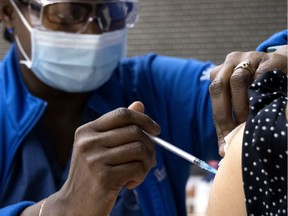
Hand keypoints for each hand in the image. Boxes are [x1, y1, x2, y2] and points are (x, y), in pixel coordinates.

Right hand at [53, 101, 159, 215]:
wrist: (74, 205)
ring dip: (147, 163)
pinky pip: (137, 168)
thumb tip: (139, 104)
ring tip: (140, 172)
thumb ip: (119, 126)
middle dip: (150, 146)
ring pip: (139, 150)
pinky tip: (130, 183)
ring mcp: (94, 159)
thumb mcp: (101, 147)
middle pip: (135, 131)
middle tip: (149, 159)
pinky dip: (141, 176)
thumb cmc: (92, 174)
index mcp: (87, 130)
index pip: (122, 114)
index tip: (156, 130)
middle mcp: (88, 142)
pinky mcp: (103, 177)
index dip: (143, 119)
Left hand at [209, 45, 286, 156]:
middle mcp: (231, 62)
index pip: (215, 95)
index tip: (225, 141)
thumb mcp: (241, 101)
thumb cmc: (257, 88)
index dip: (219, 119)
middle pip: (219, 85)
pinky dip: (260, 90)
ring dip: (242, 104)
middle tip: (237, 131)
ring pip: (237, 79)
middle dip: (226, 112)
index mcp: (220, 72)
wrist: (283, 67)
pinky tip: (264, 103)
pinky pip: (261, 74)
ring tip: (249, 120)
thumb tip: (223, 152)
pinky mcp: (270, 59)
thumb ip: (231, 122)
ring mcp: (249, 58)